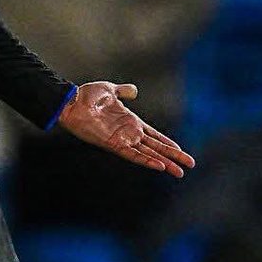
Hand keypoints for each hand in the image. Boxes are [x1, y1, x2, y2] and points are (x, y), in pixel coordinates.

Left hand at [58, 82, 194, 177]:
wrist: (71, 102)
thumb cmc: (87, 96)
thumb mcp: (110, 90)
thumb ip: (123, 91)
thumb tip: (134, 90)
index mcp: (130, 121)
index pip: (154, 135)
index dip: (167, 143)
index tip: (181, 151)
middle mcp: (129, 133)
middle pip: (156, 147)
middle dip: (173, 156)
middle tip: (189, 165)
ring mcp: (122, 139)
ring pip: (148, 154)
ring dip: (164, 163)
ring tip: (178, 172)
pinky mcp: (114, 144)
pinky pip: (133, 154)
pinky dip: (146, 160)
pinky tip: (159, 166)